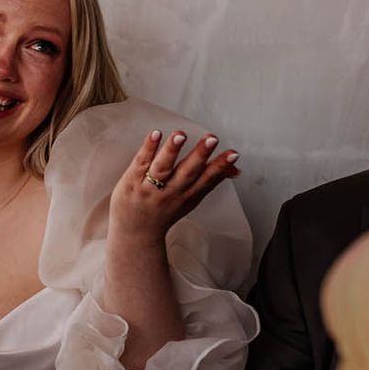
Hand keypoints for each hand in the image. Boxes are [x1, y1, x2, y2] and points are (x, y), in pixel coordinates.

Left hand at [109, 129, 239, 243]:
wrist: (136, 234)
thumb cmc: (165, 211)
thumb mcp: (192, 200)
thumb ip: (212, 181)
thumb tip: (236, 169)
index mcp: (188, 195)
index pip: (207, 179)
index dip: (220, 167)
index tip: (233, 154)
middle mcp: (171, 192)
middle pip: (187, 172)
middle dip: (200, 155)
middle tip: (211, 139)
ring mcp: (150, 188)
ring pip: (162, 168)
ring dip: (172, 150)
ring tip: (180, 135)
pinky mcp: (132, 182)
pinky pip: (140, 164)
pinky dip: (148, 149)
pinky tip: (155, 134)